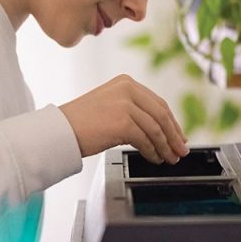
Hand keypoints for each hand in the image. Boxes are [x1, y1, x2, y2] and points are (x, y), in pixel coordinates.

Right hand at [59, 74, 188, 164]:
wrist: (59, 131)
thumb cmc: (80, 123)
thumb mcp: (110, 106)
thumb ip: (133, 111)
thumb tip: (159, 130)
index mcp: (126, 82)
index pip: (158, 103)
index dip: (172, 122)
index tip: (178, 135)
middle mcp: (127, 89)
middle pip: (161, 114)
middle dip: (174, 135)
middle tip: (181, 150)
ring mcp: (125, 105)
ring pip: (156, 129)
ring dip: (165, 146)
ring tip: (169, 158)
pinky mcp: (122, 122)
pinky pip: (146, 140)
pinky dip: (153, 152)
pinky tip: (154, 158)